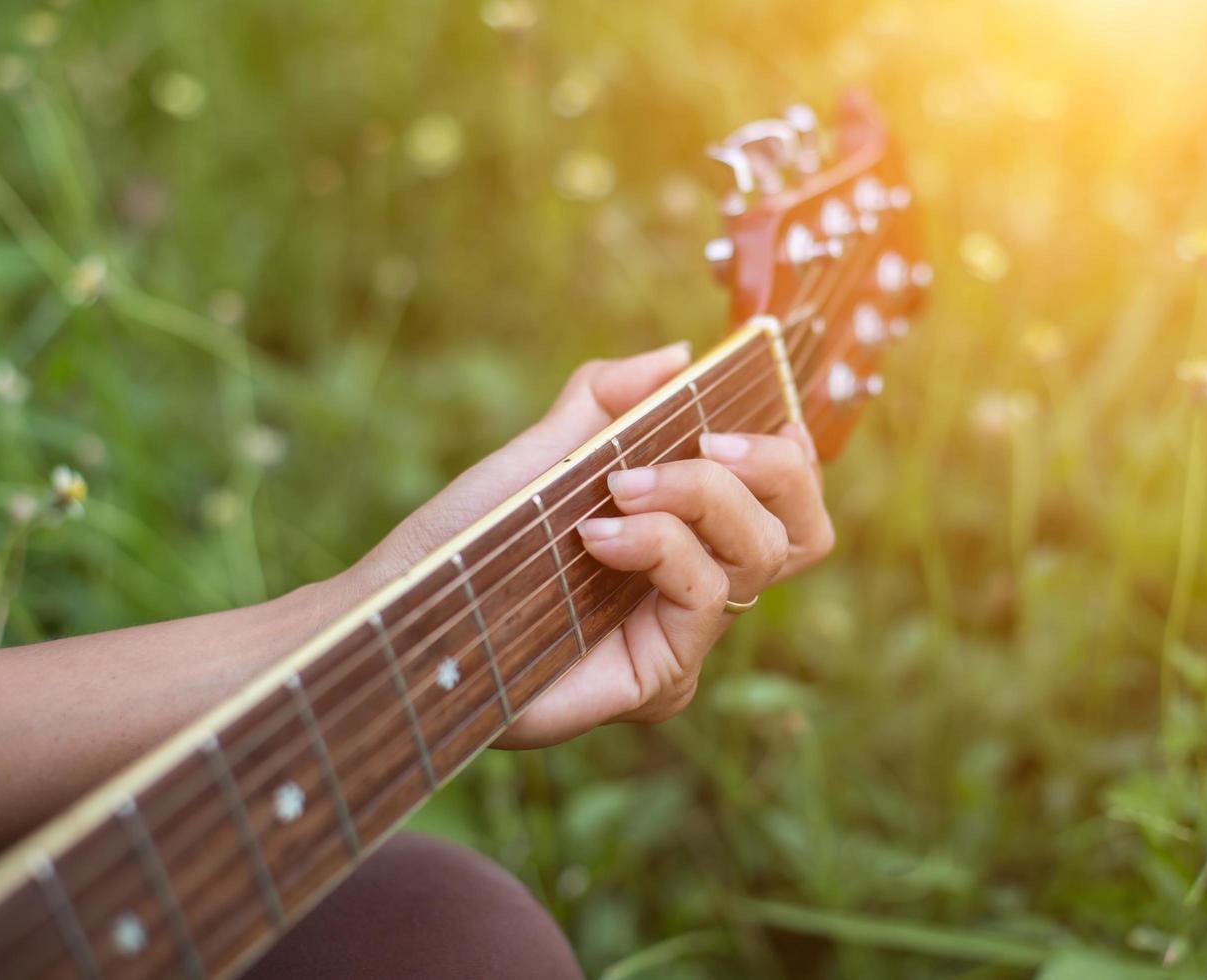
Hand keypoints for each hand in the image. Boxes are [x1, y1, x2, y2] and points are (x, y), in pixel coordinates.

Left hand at [341, 342, 834, 748]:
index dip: (793, 457)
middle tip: (710, 440)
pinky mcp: (661, 678)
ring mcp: (683, 638)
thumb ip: (609, 401)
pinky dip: (660, 546)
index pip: (784, 504)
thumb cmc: (467, 540)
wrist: (404, 610)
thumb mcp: (545, 451)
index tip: (769, 409)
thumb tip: (682, 354)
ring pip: (759, 554)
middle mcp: (696, 590)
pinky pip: (705, 596)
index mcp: (684, 539)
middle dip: (772, 467)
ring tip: (618, 486)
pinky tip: (597, 534)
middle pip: (803, 532)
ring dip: (697, 495)